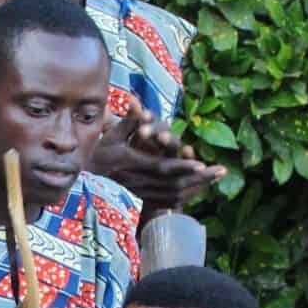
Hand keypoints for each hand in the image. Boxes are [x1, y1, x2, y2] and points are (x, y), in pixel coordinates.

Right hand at [91, 100, 225, 209]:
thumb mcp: (111, 136)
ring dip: (199, 186)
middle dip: (201, 178)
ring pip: (176, 194)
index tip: (201, 164)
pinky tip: (201, 188)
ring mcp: (144, 192)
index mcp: (134, 165)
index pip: (163, 168)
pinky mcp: (145, 198)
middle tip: (222, 171)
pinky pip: (170, 201)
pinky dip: (188, 195)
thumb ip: (129, 122)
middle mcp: (141, 181)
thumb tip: (141, 106)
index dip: (183, 167)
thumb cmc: (98, 154)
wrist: (86, 179)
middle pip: (176, 184)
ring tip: (217, 177)